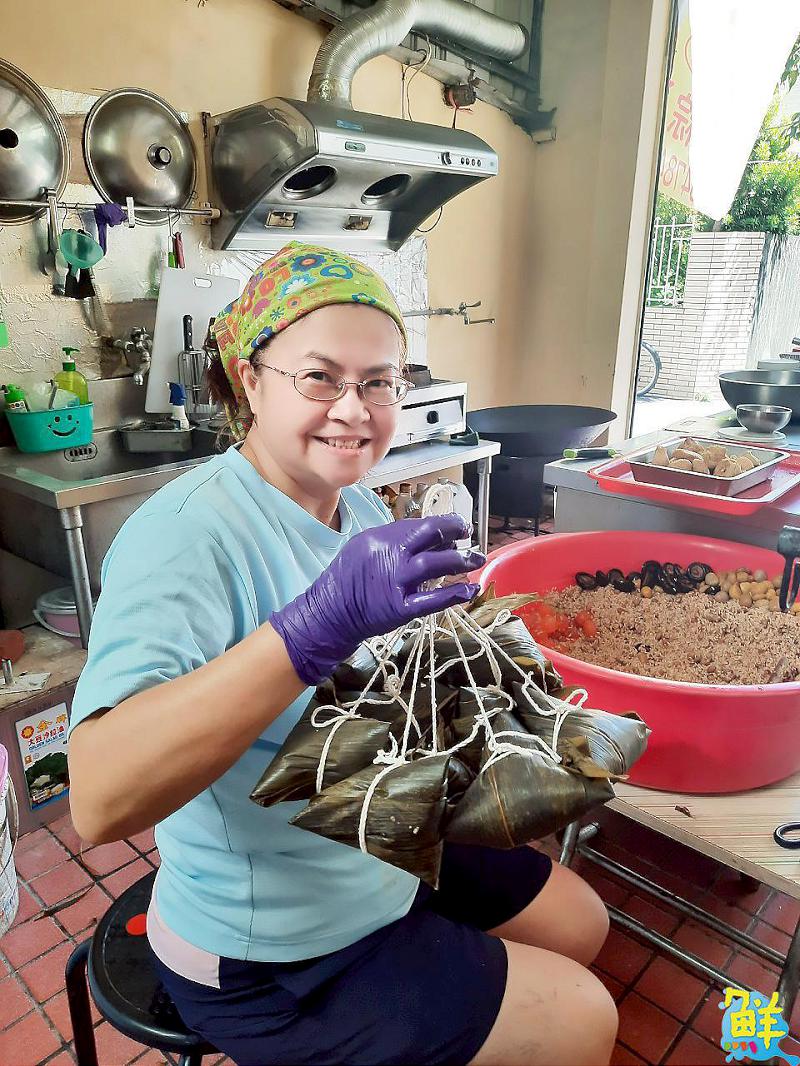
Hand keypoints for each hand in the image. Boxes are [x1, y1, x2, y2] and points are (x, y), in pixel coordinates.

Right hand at [271, 515, 484, 684]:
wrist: (330, 613)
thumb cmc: (347, 579)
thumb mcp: (364, 548)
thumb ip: (393, 541)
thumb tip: (430, 540)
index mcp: (379, 538)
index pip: (418, 525)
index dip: (443, 523)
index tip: (456, 526)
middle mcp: (389, 556)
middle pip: (429, 536)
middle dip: (454, 531)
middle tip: (469, 534)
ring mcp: (395, 582)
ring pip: (435, 565)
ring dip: (460, 561)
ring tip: (476, 559)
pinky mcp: (400, 608)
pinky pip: (432, 600)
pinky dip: (453, 594)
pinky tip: (470, 589)